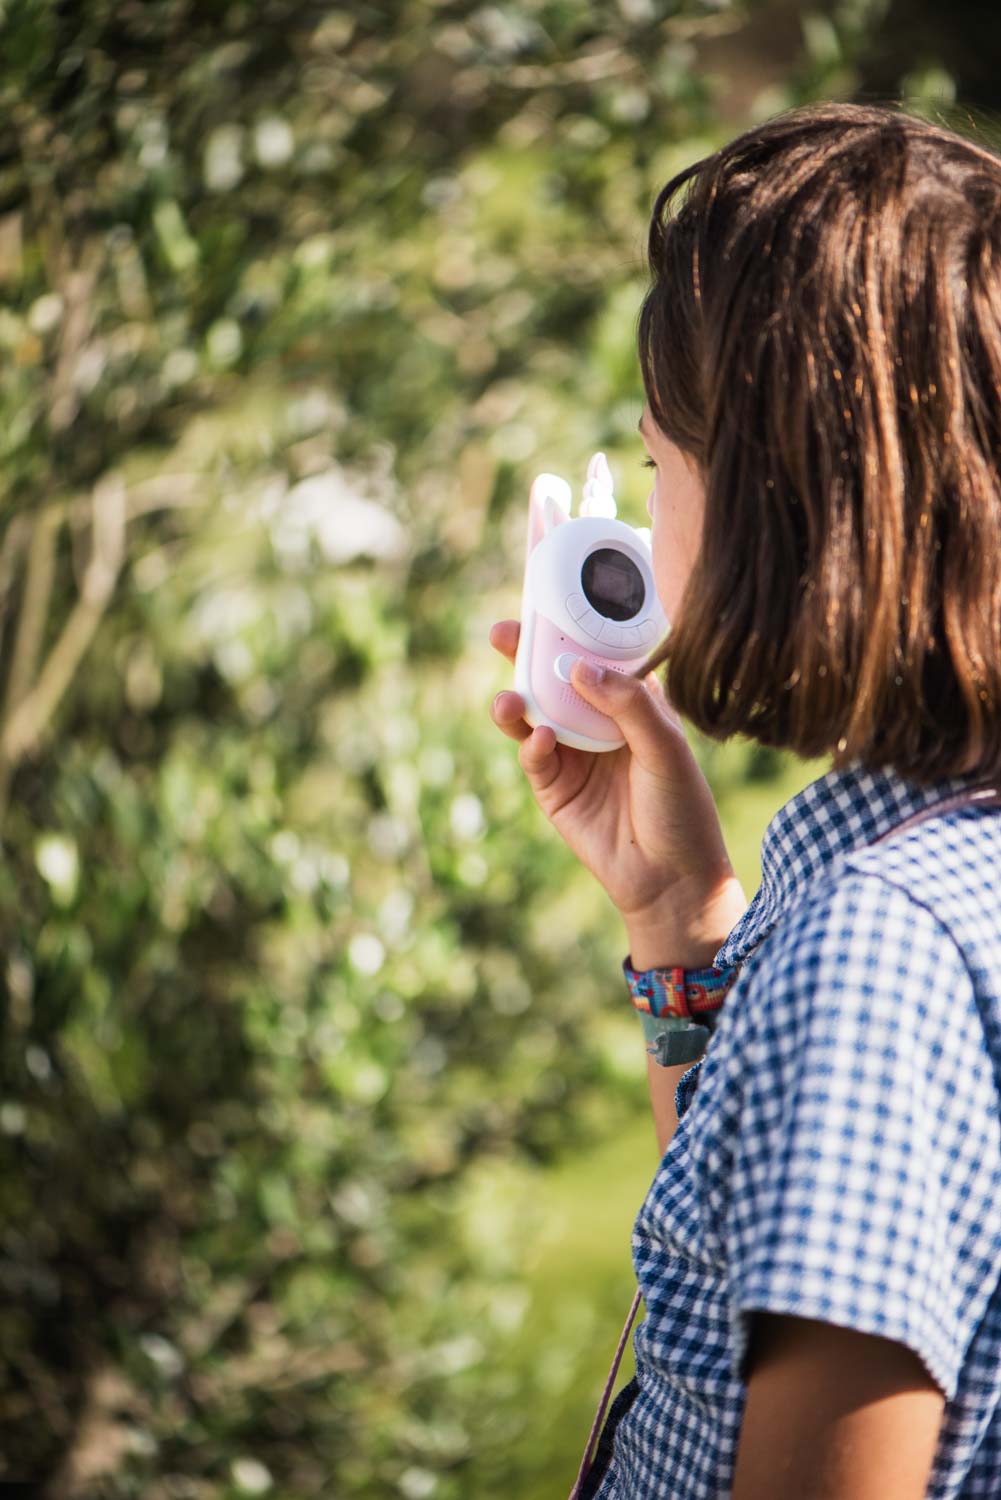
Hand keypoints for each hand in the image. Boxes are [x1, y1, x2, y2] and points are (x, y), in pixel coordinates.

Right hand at [488, 621, 745, 965]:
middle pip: (556, 677)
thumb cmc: (681, 808)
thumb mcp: (666, 747)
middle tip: (503, 633)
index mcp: (633, 702)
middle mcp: (599, 722)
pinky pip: (535, 755)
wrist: (671, 878)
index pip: (598, 655)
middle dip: (528, 653)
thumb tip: (580, 667)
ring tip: (509, 698)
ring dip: (517, 700)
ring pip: (535, 713)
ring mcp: (573, 753)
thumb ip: (629, 704)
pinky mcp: (553, 787)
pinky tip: (543, 741)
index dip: (574, 628)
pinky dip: (533, 745)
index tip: (548, 600)